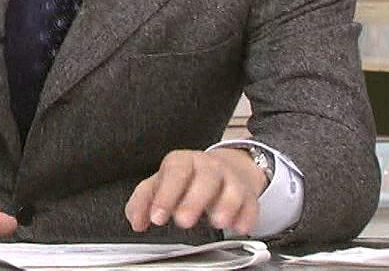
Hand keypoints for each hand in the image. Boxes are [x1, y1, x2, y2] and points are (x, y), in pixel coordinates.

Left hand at [126, 148, 266, 234]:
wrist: (223, 169)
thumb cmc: (186, 178)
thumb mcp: (160, 183)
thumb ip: (144, 201)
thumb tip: (136, 221)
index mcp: (182, 162)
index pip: (174, 172)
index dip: (166, 195)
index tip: (157, 217)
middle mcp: (208, 167)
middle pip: (204, 178)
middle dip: (194, 201)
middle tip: (183, 221)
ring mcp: (230, 179)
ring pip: (232, 189)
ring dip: (225, 206)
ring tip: (216, 222)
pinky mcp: (248, 195)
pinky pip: (252, 204)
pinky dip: (247, 217)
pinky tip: (239, 227)